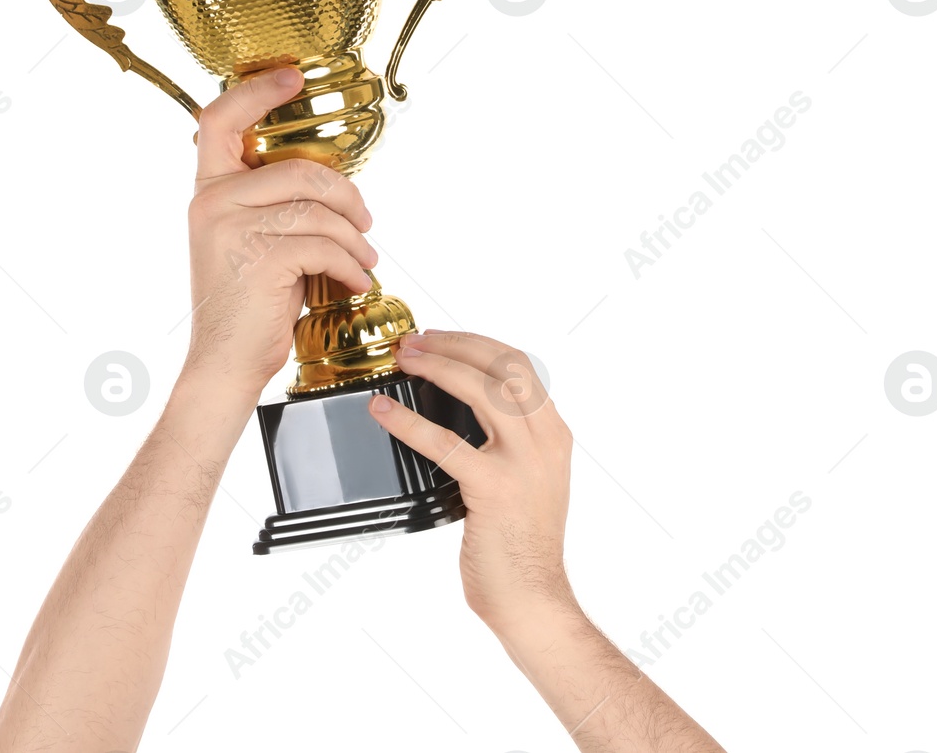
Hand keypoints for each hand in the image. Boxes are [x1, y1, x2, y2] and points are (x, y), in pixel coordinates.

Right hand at [183, 68, 376, 400]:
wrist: (225, 363)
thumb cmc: (247, 306)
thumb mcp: (248, 242)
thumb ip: (270, 204)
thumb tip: (330, 183)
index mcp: (208, 191)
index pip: (220, 119)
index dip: (258, 92)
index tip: (292, 78)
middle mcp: (212, 202)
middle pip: (299, 169)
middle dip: (346, 196)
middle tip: (365, 223)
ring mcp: (231, 227)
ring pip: (318, 208)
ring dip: (353, 238)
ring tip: (362, 260)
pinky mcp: (258, 257)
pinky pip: (324, 244)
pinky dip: (350, 265)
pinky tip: (353, 281)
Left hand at [367, 330, 575, 634]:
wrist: (532, 599)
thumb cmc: (521, 545)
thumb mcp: (529, 480)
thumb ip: (507, 443)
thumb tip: (457, 408)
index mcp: (554, 434)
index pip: (519, 364)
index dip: (475, 342)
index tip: (439, 337)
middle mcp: (545, 441)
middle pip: (502, 364)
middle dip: (453, 343)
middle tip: (412, 342)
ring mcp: (523, 463)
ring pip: (482, 389)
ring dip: (437, 365)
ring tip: (403, 360)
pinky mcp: (494, 488)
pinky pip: (445, 442)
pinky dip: (408, 421)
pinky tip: (382, 411)